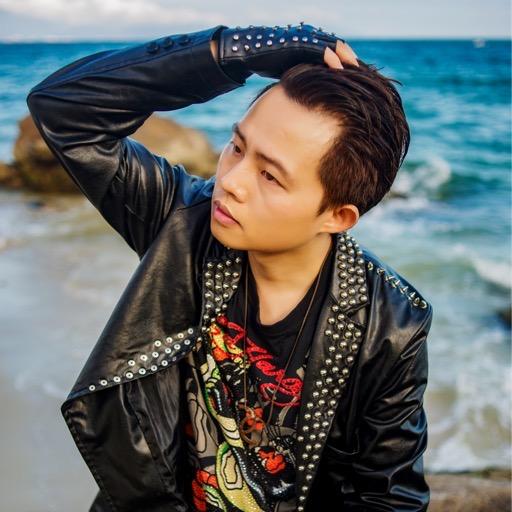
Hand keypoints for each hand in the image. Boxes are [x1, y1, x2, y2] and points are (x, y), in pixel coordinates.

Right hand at [217, 22, 358, 81]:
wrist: (251, 53)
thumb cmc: (270, 64)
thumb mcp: (294, 73)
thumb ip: (309, 79)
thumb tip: (318, 100)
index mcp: (316, 46)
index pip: (340, 57)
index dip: (352, 69)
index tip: (364, 84)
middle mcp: (315, 39)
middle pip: (343, 51)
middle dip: (355, 65)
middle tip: (369, 80)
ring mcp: (308, 38)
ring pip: (335, 47)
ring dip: (347, 60)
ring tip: (358, 74)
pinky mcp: (300, 40)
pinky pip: (320, 47)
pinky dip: (331, 57)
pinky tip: (339, 69)